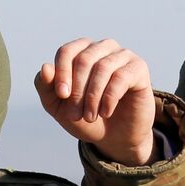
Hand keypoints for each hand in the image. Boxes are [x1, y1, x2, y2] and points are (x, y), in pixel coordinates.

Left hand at [35, 38, 156, 165]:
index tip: (62, 95)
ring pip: (103, 67)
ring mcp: (122, 56)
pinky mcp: (139, 68)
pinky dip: (109, 97)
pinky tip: (105, 112)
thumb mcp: (58, 106)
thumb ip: (46, 87)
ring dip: (93, 96)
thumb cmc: (84, 117)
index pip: (67, 51)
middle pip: (84, 59)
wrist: (114, 137)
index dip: (61, 72)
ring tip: (90, 116)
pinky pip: (121, 76)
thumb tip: (45, 67)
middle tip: (75, 114)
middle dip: (77, 90)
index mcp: (81, 52)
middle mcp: (102, 48)